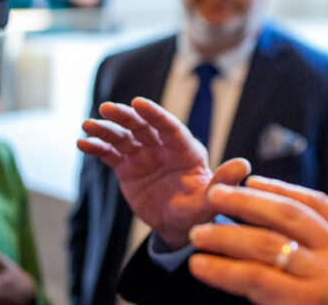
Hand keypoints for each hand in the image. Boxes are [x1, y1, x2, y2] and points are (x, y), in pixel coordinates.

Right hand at [77, 97, 249, 248]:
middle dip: (126, 117)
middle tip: (107, 109)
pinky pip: (111, 154)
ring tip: (87, 125)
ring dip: (106, 130)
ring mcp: (144, 155)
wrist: (178, 225)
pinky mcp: (128, 167)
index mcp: (186, 150)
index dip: (155, 115)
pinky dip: (97, 147)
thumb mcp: (211, 200)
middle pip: (143, 127)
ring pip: (124, 137)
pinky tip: (82, 143)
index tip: (139, 102)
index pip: (170, 127)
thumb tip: (244, 165)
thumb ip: (223, 182)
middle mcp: (164, 147)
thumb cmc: (199, 209)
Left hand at [187, 176, 327, 304]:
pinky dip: (223, 270)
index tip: (252, 182)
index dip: (282, 189)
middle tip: (215, 194)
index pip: (318, 203)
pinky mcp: (306, 302)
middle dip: (247, 201)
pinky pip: (255, 278)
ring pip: (267, 244)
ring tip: (199, 233)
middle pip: (289, 215)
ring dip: (227, 235)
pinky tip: (202, 265)